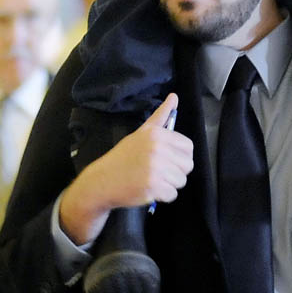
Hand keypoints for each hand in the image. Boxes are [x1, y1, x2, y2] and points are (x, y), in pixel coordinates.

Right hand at [58, 93, 194, 245]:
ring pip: (181, 181)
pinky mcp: (153, 187)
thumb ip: (161, 116)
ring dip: (170, 184)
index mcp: (157, 134)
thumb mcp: (142, 132)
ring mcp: (155, 169)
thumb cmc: (125, 156)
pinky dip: (163, 196)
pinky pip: (172, 195)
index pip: (188, 147)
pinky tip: (150, 189)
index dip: (181, 155)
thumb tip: (174, 96)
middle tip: (160, 171)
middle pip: (188, 165)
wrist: (103, 180)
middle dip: (177, 171)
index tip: (169, 159)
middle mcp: (158, 149)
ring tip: (154, 179)